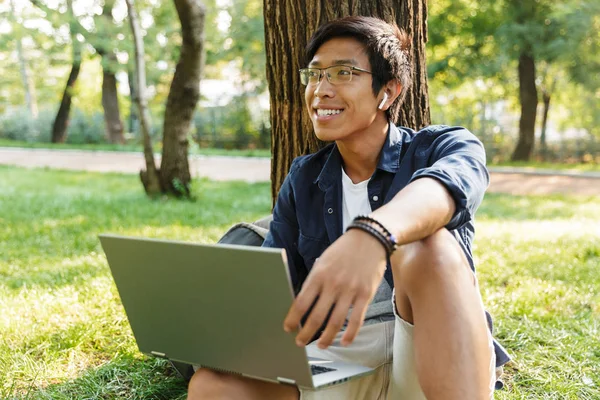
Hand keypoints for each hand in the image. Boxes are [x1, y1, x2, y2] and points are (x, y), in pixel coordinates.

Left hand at [283, 229, 386, 348]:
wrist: (369, 239)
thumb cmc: (343, 251)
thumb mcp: (322, 261)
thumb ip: (314, 281)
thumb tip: (303, 302)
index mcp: (319, 275)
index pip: (301, 302)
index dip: (293, 319)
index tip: (288, 328)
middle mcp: (333, 285)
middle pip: (316, 317)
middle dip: (306, 333)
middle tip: (300, 342)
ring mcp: (350, 291)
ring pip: (336, 322)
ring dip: (326, 338)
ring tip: (321, 345)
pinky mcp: (366, 295)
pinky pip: (357, 320)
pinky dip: (350, 334)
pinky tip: (344, 342)